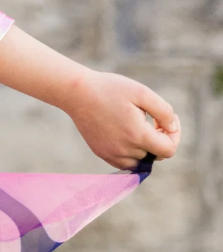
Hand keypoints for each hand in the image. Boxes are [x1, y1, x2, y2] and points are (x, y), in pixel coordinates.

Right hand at [62, 70, 180, 170]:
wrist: (76, 92)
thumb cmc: (110, 89)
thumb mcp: (142, 92)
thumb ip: (164, 111)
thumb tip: (172, 128)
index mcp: (137, 136)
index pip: (169, 150)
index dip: (174, 135)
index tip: (167, 119)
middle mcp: (124, 150)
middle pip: (155, 154)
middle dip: (159, 137)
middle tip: (151, 117)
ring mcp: (111, 154)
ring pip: (140, 161)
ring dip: (145, 147)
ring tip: (137, 125)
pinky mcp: (101, 153)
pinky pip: (124, 163)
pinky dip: (131, 153)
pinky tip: (126, 133)